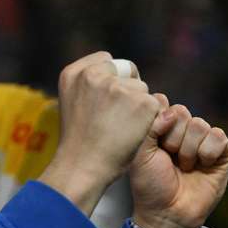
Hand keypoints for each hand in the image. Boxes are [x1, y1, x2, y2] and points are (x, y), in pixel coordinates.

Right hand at [38, 52, 159, 215]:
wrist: (82, 167)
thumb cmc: (79, 142)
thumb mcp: (73, 104)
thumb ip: (90, 86)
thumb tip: (119, 79)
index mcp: (73, 73)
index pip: (106, 61)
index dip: (112, 80)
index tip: (106, 101)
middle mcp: (94, 74)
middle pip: (126, 72)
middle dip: (127, 91)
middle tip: (114, 119)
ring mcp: (117, 87)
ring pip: (142, 89)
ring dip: (138, 106)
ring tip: (120, 129)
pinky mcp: (140, 101)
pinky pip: (154, 105)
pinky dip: (149, 120)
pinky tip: (132, 134)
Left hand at [129, 95, 227, 227]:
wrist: (167, 212)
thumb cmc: (150, 184)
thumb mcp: (140, 153)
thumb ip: (149, 127)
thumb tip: (169, 110)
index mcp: (159, 128)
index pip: (162, 103)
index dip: (158, 121)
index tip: (153, 143)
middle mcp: (181, 131)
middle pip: (181, 112)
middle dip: (172, 137)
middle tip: (168, 157)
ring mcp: (201, 140)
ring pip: (199, 124)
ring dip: (188, 149)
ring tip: (183, 166)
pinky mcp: (221, 152)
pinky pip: (218, 136)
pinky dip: (207, 152)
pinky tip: (201, 166)